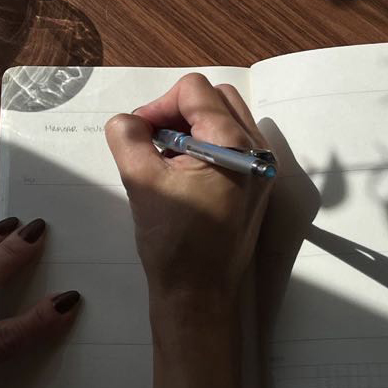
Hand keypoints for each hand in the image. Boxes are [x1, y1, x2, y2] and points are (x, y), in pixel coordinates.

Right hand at [105, 73, 274, 387]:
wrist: (199, 298)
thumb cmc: (173, 241)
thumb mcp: (141, 182)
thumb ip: (127, 136)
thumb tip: (127, 120)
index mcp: (232, 143)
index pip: (194, 90)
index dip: (159, 104)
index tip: (140, 134)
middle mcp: (255, 148)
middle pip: (215, 96)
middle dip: (177, 108)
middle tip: (152, 139)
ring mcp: (260, 166)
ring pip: (225, 117)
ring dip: (190, 124)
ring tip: (164, 156)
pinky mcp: (255, 183)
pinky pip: (231, 141)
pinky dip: (204, 142)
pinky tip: (181, 171)